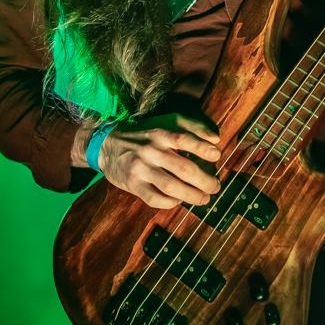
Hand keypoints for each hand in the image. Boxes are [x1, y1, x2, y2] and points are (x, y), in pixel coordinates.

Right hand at [98, 113, 220, 208]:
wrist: (108, 145)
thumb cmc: (146, 134)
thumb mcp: (166, 122)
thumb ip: (192, 127)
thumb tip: (215, 140)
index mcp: (160, 133)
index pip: (184, 139)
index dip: (203, 149)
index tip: (216, 156)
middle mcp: (151, 151)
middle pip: (183, 169)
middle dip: (205, 181)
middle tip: (215, 186)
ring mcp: (141, 169)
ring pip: (172, 187)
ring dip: (193, 196)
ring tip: (204, 198)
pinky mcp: (133, 185)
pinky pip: (155, 199)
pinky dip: (171, 203)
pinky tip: (180, 200)